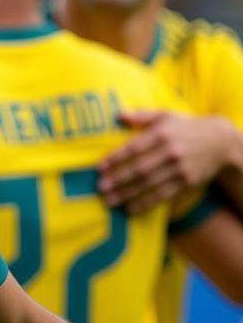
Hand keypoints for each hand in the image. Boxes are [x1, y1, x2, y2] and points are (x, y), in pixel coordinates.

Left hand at [98, 111, 233, 212]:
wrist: (222, 142)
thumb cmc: (186, 127)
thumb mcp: (166, 115)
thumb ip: (141, 115)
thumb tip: (118, 114)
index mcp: (162, 133)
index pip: (134, 148)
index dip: (116, 158)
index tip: (100, 167)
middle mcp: (171, 151)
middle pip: (140, 168)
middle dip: (119, 179)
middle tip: (100, 188)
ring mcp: (180, 168)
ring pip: (150, 184)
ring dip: (128, 194)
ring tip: (110, 201)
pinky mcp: (187, 181)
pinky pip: (163, 194)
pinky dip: (146, 203)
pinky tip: (131, 208)